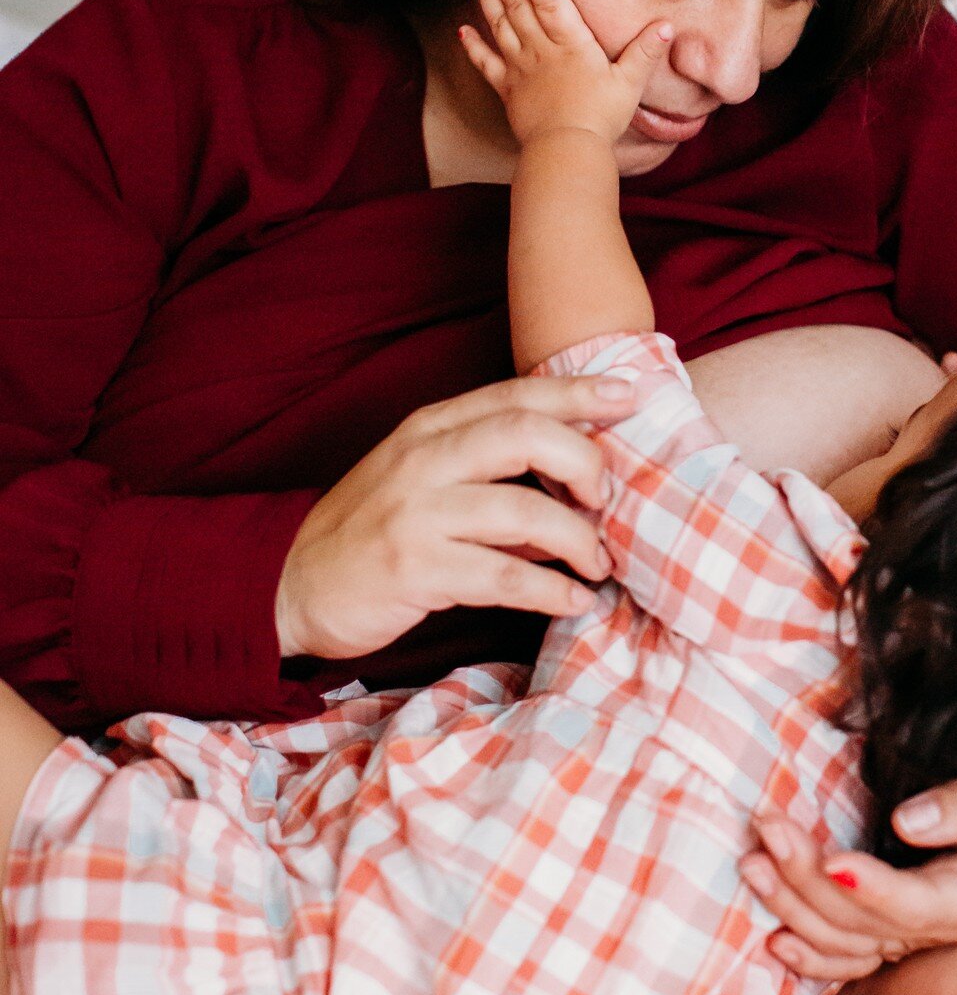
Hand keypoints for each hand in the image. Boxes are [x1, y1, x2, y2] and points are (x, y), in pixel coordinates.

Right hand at [274, 370, 638, 661]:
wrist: (288, 585)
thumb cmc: (373, 531)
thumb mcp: (426, 482)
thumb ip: (494, 475)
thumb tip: (579, 488)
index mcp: (430, 427)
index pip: (516, 394)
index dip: (579, 393)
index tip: (631, 396)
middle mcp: (424, 459)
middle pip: (526, 434)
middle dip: (585, 462)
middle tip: (607, 498)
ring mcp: (416, 513)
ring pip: (523, 509)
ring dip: (578, 538)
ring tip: (598, 562)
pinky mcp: (414, 569)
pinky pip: (504, 576)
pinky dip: (552, 589)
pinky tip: (575, 601)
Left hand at [461, 0, 673, 147]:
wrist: (567, 150)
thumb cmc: (602, 117)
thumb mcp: (630, 83)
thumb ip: (646, 51)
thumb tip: (666, 25)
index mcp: (571, 44)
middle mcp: (541, 49)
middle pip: (518, 4)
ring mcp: (520, 68)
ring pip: (499, 24)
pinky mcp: (508, 90)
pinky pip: (486, 63)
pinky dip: (473, 46)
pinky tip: (462, 30)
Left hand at [739, 775, 956, 983]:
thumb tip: (907, 820)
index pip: (913, 906)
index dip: (868, 887)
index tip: (827, 856)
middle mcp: (942, 932)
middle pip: (863, 923)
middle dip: (807, 876)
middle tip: (767, 826)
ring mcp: (917, 942)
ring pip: (846, 943)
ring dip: (792, 906)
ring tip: (752, 862)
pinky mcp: (898, 938)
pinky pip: (850, 960)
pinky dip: (810, 954)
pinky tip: (773, 938)